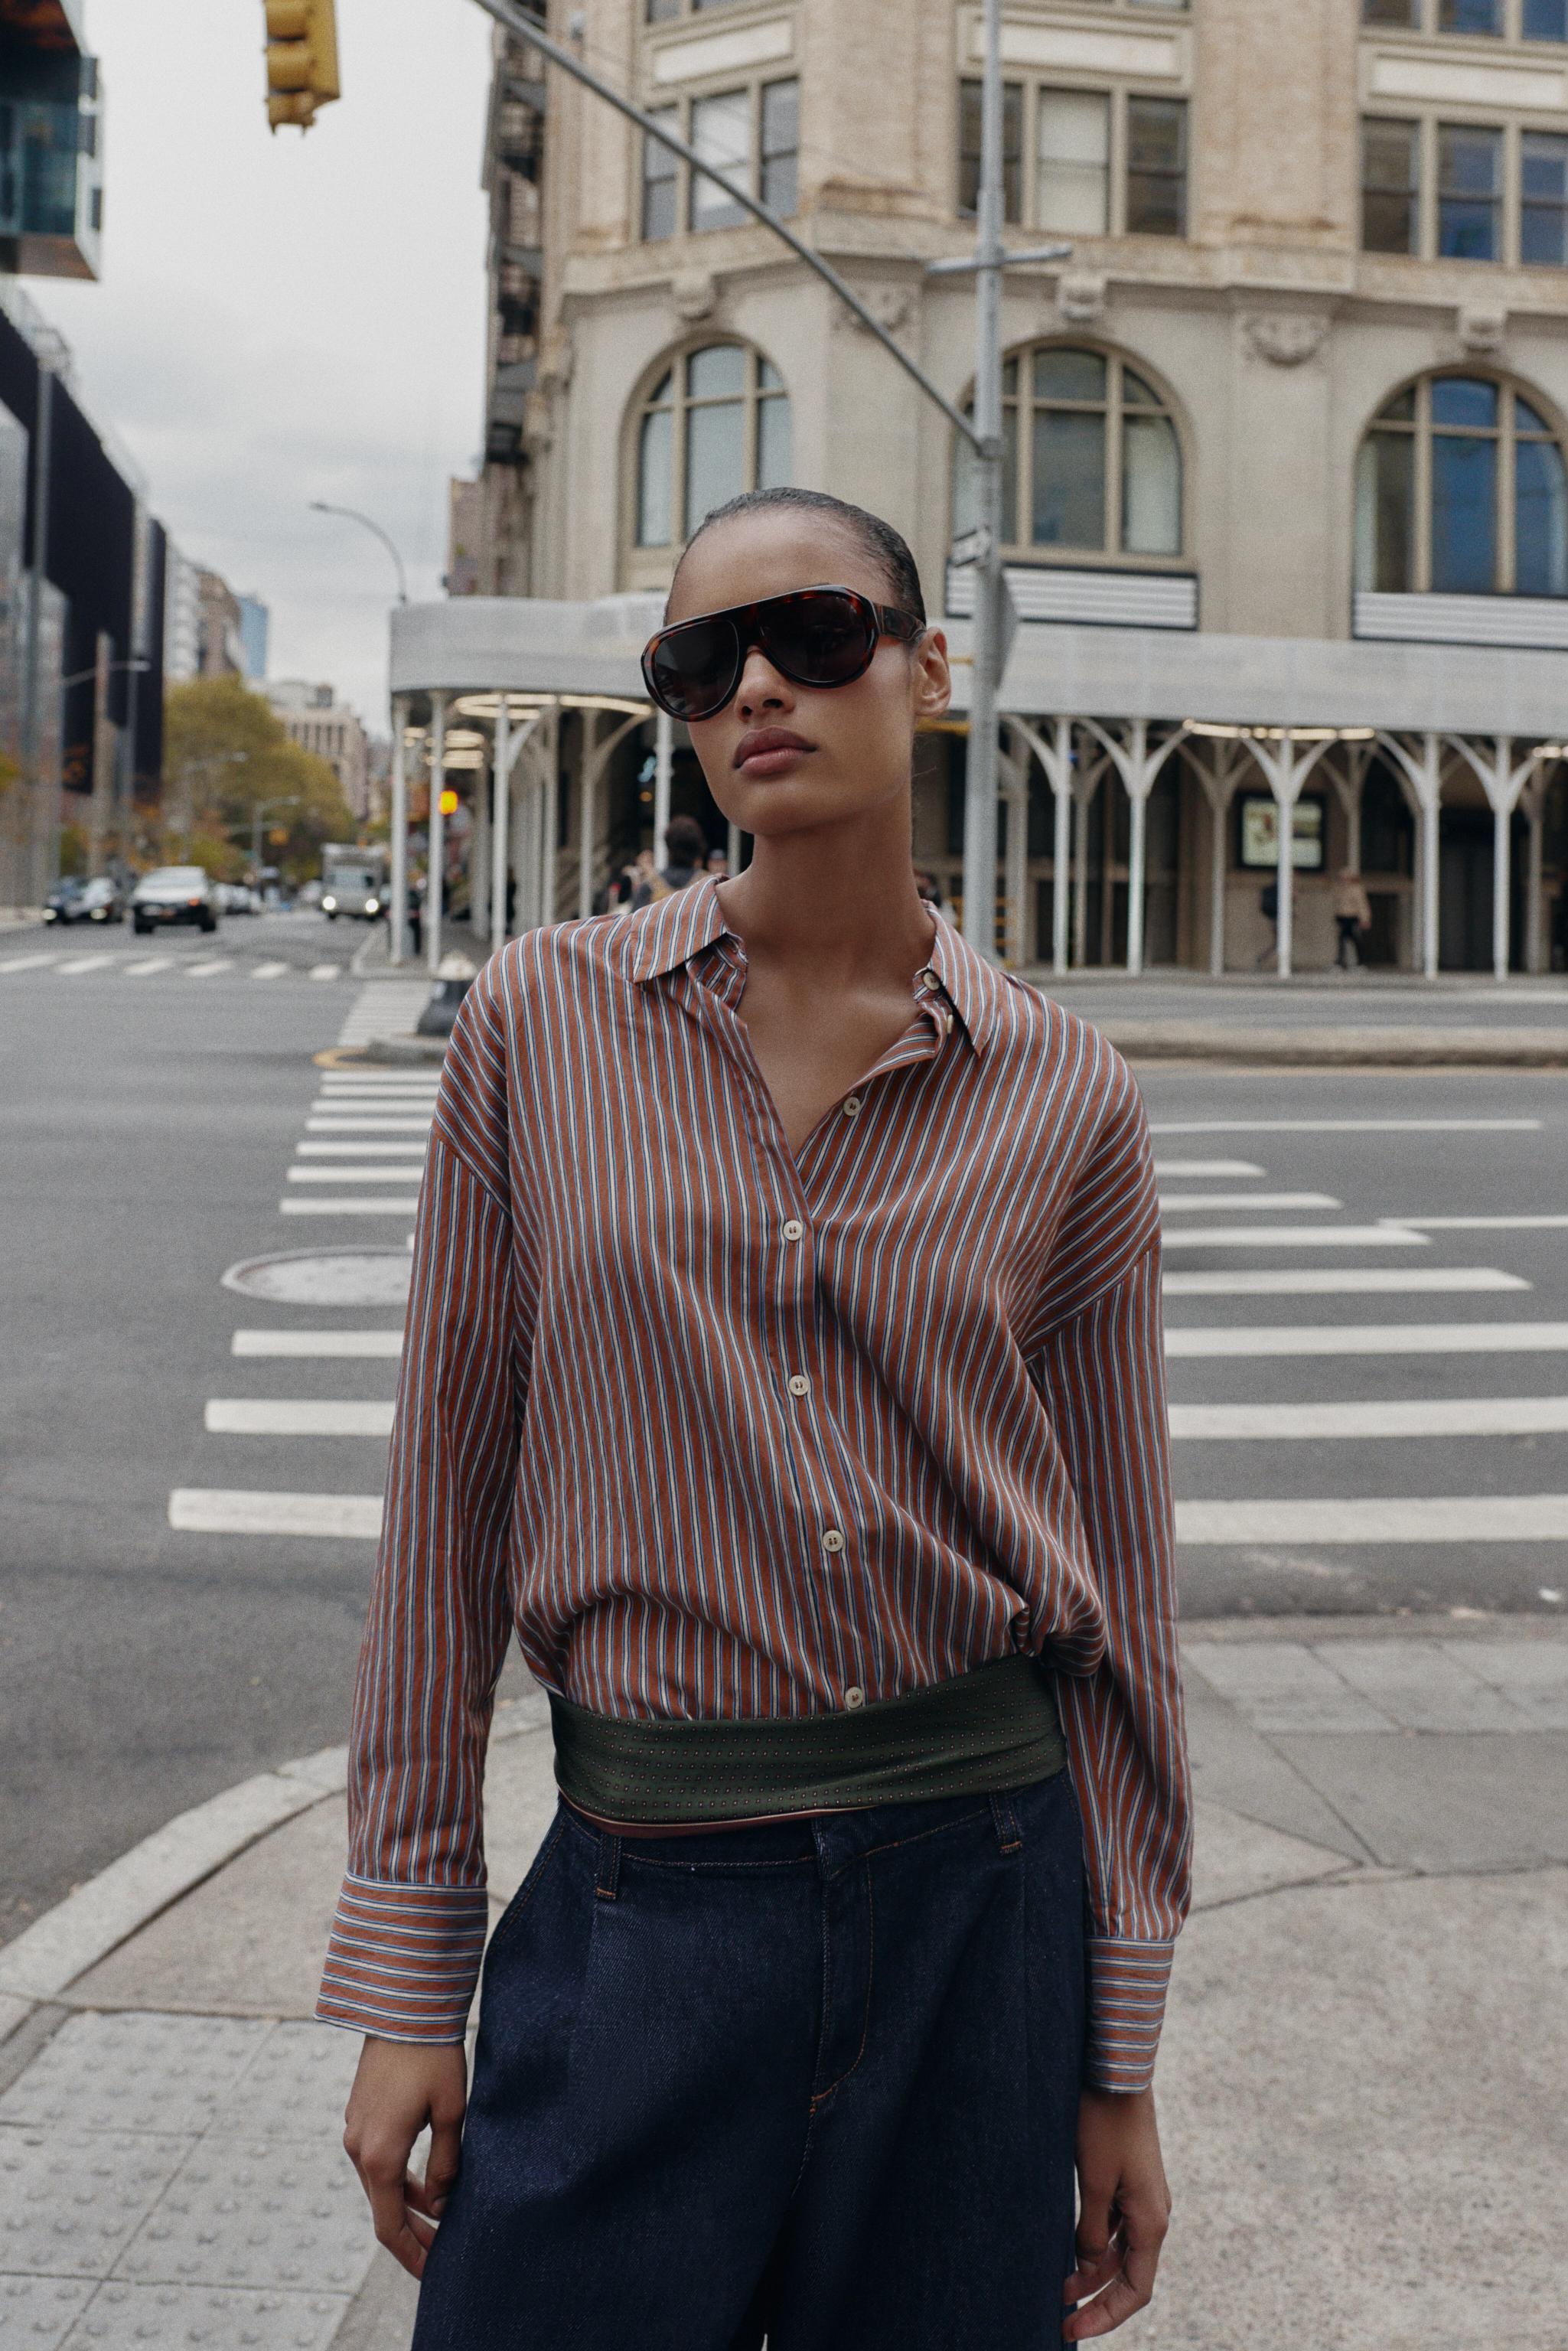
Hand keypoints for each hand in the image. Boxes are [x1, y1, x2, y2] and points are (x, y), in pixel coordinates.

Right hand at [342, 2036, 468, 2279]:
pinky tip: (426, 2183)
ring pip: (380, 2184)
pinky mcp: (360, 2115)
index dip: (411, 2253)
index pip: (390, 2225)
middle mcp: (358, 2148)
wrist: (402, 2007)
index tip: (432, 2272)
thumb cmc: (433, 2057)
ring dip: (407, 2205)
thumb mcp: (450, 2112)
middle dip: (412, 2234)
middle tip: (441, 2253)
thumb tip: (443, 2204)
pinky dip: (399, 2180)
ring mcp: (355, 2130)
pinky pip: (377, 2161)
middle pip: (383, 2209)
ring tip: (440, 2219)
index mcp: (380, 2155)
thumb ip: (446, 2163)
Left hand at [1063, 2085, 1170, 2338]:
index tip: (1070, 2327)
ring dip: (1092, 2271)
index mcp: (1151, 2221)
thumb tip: (1087, 2265)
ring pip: (1121, 2251)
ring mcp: (1143, 2197)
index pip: (1135, 2290)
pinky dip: (1096, 2244)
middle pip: (1129, 2275)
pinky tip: (1070, 2248)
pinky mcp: (1130, 2181)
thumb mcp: (1092, 2182)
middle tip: (1060, 2315)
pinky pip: (1116, 2226)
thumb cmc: (1105, 2123)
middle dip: (1096, 2298)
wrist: (1116, 2071)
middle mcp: (1153, 2214)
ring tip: (1058, 2285)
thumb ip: (1092, 2231)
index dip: (1105, 2315)